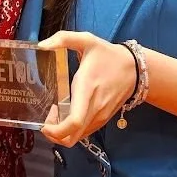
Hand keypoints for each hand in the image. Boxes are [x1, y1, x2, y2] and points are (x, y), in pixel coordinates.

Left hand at [37, 30, 137, 146]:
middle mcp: (94, 109)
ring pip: (77, 138)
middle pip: (72, 137)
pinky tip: (68, 114)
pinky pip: (84, 134)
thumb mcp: (87, 40)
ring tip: (56, 114)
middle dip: (53, 134)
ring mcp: (100, 117)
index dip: (56, 130)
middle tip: (46, 118)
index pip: (74, 122)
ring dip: (62, 133)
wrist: (135, 69)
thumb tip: (41, 45)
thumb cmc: (108, 55)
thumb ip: (63, 38)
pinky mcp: (103, 120)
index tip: (44, 123)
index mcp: (87, 90)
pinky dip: (71, 131)